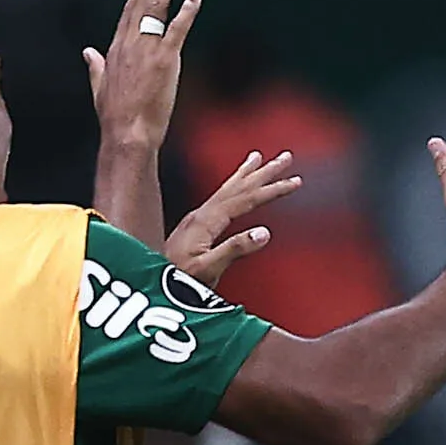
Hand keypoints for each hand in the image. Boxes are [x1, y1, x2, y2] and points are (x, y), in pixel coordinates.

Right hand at [83, 0, 199, 154]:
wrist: (126, 134)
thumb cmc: (115, 117)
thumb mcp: (100, 88)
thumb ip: (95, 66)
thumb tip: (87, 52)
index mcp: (116, 48)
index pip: (130, 9)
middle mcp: (129, 43)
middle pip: (142, 0)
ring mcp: (147, 50)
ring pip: (156, 7)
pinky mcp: (164, 60)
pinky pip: (177, 29)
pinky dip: (187, 11)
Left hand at [169, 146, 302, 289]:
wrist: (151, 287)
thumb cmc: (177, 282)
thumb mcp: (208, 270)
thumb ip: (234, 249)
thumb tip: (263, 232)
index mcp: (207, 221)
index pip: (246, 199)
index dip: (271, 189)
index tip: (293, 181)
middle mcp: (202, 214)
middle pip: (238, 187)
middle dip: (263, 172)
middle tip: (285, 157)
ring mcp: (196, 219)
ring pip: (228, 189)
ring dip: (246, 173)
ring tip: (258, 158)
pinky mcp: (194, 227)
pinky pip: (219, 198)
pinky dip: (231, 186)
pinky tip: (234, 186)